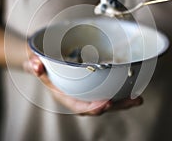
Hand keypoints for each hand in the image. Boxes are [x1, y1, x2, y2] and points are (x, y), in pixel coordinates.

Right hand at [23, 54, 142, 115]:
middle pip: (97, 106)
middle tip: (132, 101)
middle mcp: (76, 97)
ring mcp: (85, 93)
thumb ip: (33, 65)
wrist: (43, 64)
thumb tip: (35, 64)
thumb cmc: (41, 65)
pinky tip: (133, 88)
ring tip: (137, 99)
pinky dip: (119, 92)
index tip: (105, 104)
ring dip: (122, 102)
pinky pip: (106, 92)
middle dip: (115, 106)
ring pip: (105, 101)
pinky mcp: (91, 87)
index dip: (92, 107)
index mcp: (64, 96)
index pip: (78, 106)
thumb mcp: (34, 63)